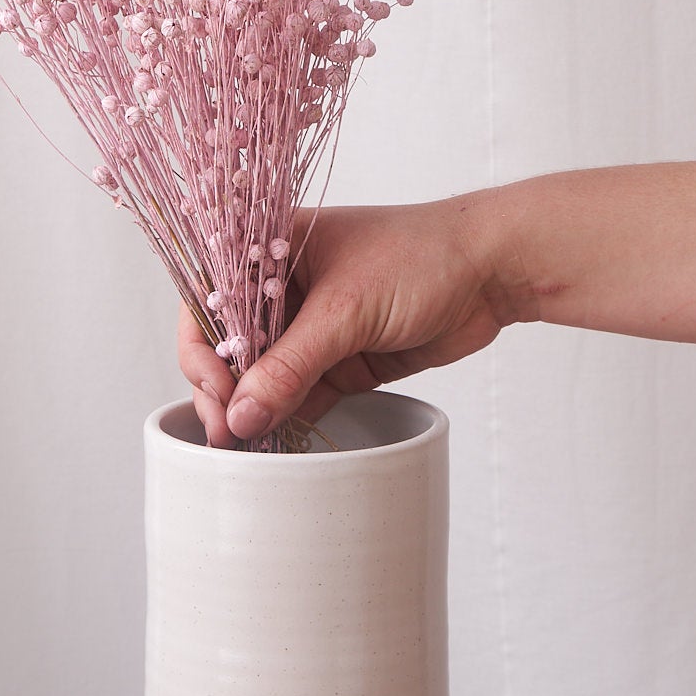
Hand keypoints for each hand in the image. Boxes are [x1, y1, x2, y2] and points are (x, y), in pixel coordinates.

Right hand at [178, 196, 507, 446]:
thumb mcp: (345, 310)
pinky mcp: (342, 359)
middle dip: (222, 388)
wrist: (493, 272)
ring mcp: (313, 326)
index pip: (209, 298)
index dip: (201, 346)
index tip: (218, 389)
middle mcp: (283, 288)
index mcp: (270, 249)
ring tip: (246, 446)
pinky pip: (299, 394)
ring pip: (262, 376)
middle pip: (228, 344)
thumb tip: (241, 415)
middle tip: (227, 432)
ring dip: (252, 409)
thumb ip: (289, 367)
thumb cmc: (420, 257)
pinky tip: (277, 439)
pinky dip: (286, 417)